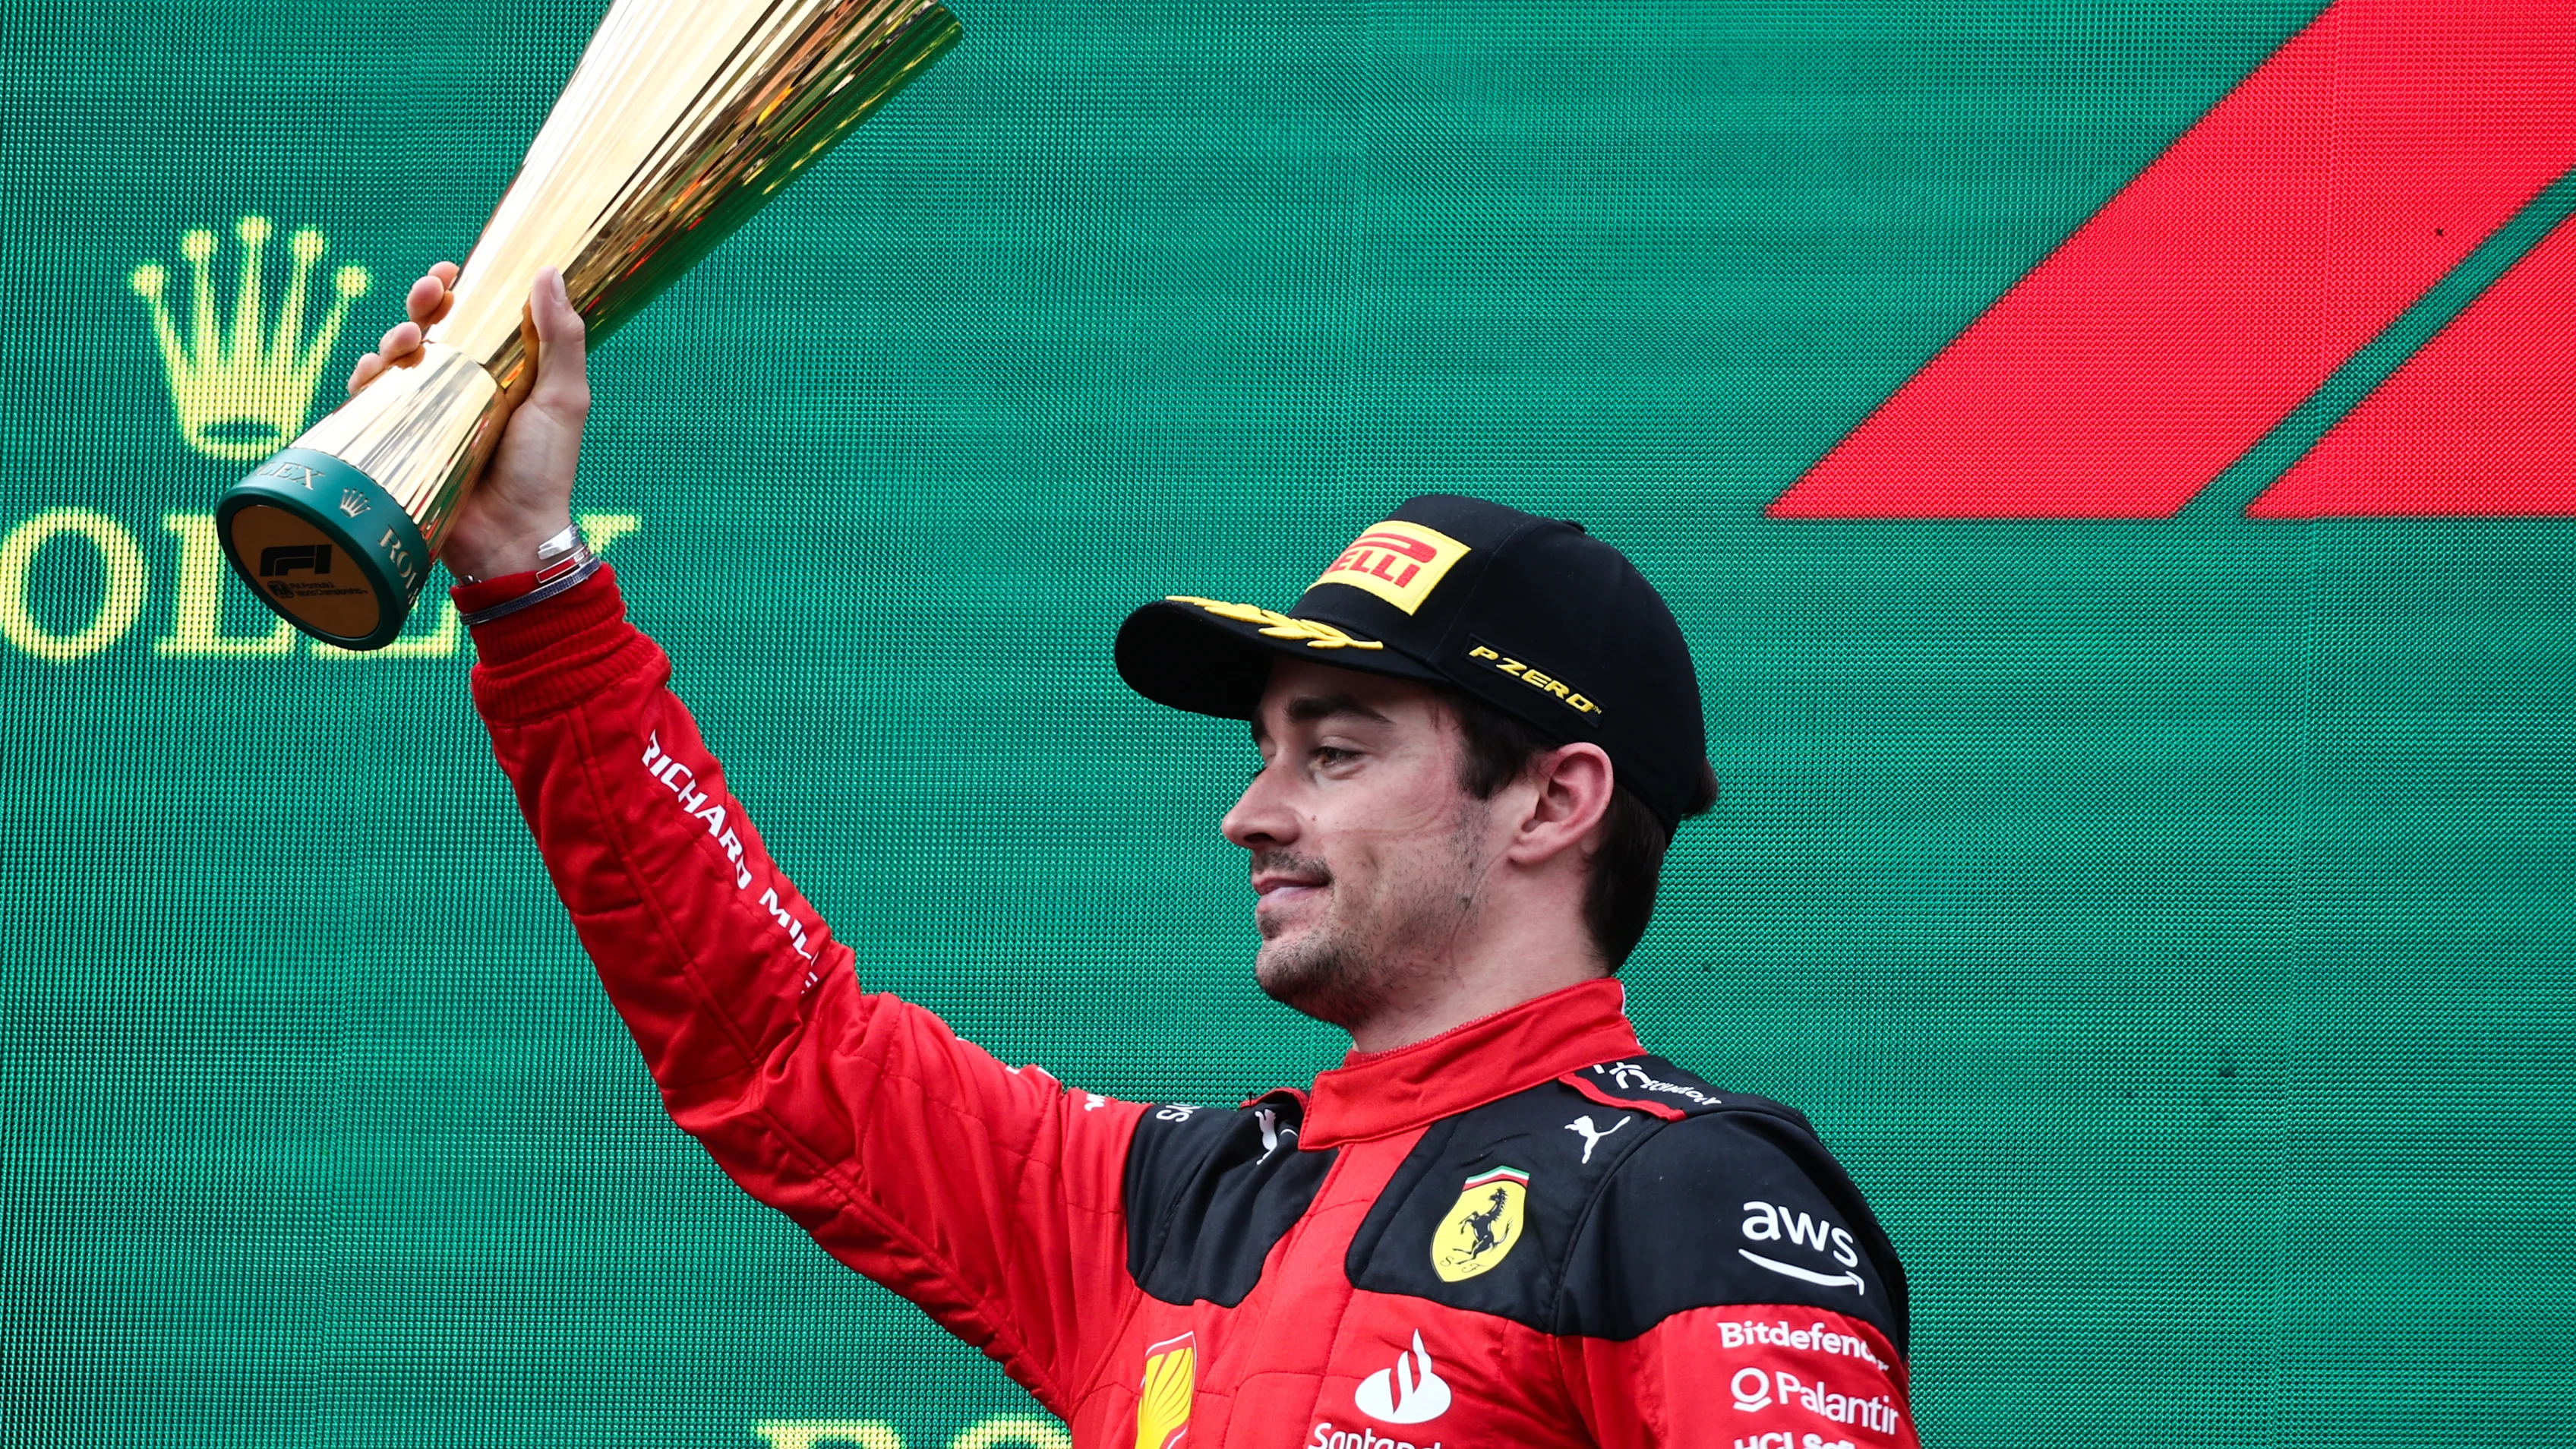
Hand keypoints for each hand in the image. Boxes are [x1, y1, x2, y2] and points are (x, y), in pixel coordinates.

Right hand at [348, 263, 590, 581]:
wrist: (511, 537)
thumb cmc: (544, 471)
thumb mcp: (564, 399)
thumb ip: (562, 339)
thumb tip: (549, 271)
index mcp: (501, 370)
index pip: (474, 317)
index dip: (457, 290)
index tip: (452, 270)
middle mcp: (463, 385)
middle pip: (429, 328)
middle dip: (421, 303)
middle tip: (428, 295)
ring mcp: (429, 411)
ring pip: (395, 358)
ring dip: (392, 336)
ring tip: (405, 342)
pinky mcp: (400, 438)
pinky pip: (369, 400)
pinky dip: (364, 379)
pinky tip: (370, 372)